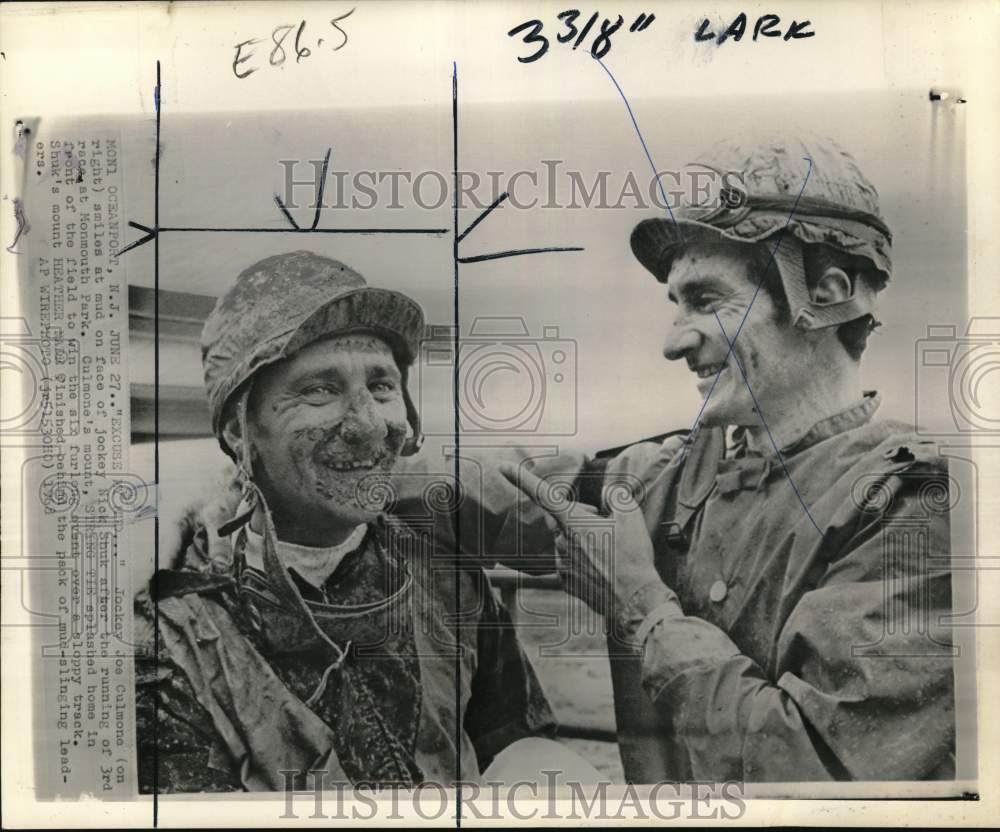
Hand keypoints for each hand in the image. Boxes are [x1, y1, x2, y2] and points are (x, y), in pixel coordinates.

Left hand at [499, 463, 661, 620]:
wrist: (634, 600)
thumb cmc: (632, 557)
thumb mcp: (631, 515)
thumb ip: (615, 495)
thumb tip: (607, 494)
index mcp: (573, 522)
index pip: (543, 494)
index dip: (522, 478)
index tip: (503, 467)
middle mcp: (561, 542)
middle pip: (562, 519)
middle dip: (580, 517)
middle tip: (606, 526)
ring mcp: (561, 564)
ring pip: (565, 542)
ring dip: (581, 540)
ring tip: (608, 553)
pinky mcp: (565, 582)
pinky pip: (563, 565)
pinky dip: (568, 563)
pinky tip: (566, 571)